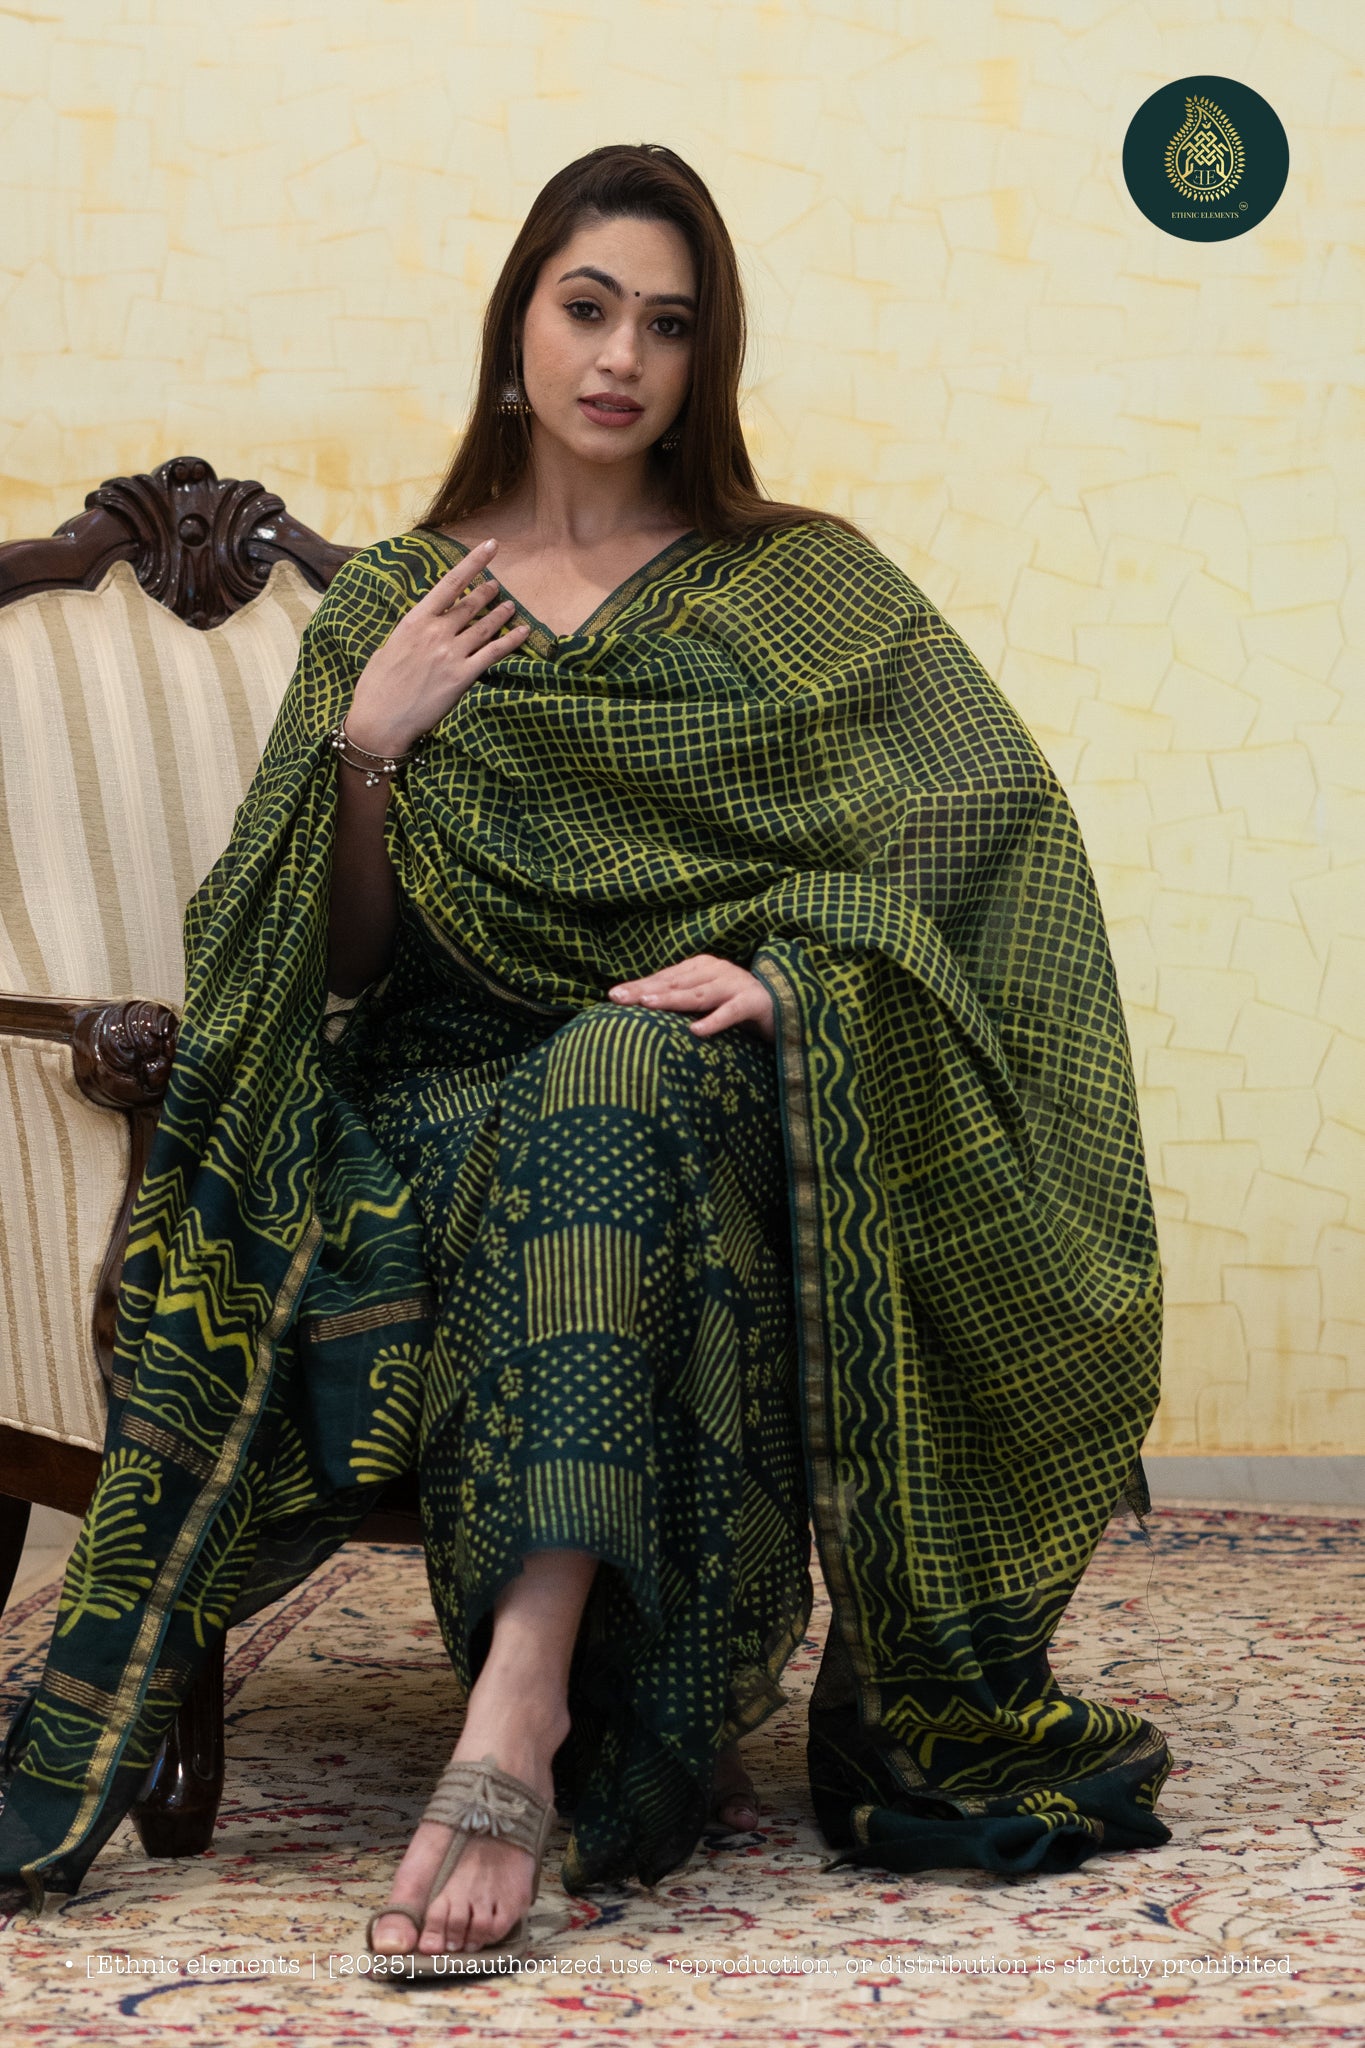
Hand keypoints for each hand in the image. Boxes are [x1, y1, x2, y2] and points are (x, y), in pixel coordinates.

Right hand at [344, 540, 530, 755]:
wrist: (380, 720)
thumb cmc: (378, 686)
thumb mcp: (389, 647)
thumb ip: (412, 632)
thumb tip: (425, 623)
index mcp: (414, 621)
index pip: (449, 582)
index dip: (473, 562)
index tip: (491, 546)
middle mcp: (435, 632)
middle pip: (471, 603)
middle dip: (487, 591)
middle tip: (497, 585)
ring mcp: (451, 654)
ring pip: (485, 625)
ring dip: (502, 613)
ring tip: (511, 605)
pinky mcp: (463, 676)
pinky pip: (494, 653)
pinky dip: (512, 641)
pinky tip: (524, 632)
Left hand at [608, 955, 774, 1041]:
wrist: (786, 1008)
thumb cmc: (737, 1006)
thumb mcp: (706, 1000)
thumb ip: (681, 999)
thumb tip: (641, 1007)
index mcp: (702, 967)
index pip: (665, 977)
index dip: (639, 985)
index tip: (612, 996)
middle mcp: (717, 971)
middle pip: (676, 982)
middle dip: (646, 990)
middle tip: (619, 999)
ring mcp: (736, 984)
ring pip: (700, 994)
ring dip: (673, 999)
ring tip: (648, 1004)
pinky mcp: (755, 1002)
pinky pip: (732, 1012)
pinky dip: (715, 1021)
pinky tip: (696, 1031)